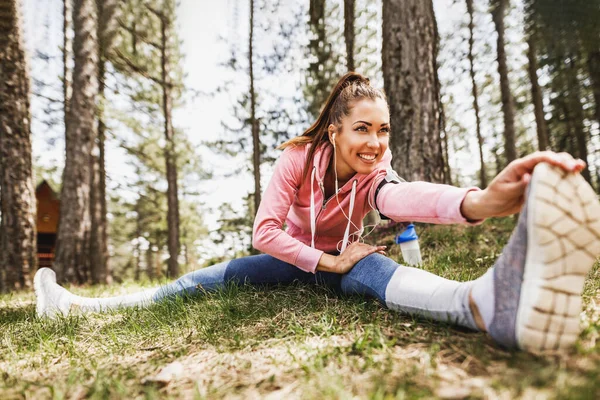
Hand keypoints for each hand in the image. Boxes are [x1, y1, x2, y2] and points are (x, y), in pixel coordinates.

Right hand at [333, 242, 386, 273]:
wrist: (336, 264)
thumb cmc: (343, 260)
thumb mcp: (350, 252)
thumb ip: (356, 250)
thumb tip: (361, 250)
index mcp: (355, 244)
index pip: (366, 245)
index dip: (373, 247)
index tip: (379, 249)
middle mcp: (356, 246)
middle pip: (369, 246)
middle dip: (377, 249)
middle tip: (384, 251)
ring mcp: (356, 251)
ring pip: (369, 249)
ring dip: (377, 250)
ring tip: (383, 252)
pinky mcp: (356, 256)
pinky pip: (365, 252)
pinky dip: (372, 251)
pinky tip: (376, 250)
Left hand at [461, 151, 585, 218]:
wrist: (491, 205)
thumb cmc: (495, 197)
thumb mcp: (504, 191)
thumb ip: (518, 185)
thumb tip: (528, 177)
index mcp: (518, 166)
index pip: (537, 158)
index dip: (551, 159)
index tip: (562, 164)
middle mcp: (528, 169)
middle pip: (548, 159)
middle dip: (563, 161)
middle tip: (575, 168)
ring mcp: (534, 176)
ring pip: (553, 167)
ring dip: (566, 166)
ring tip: (580, 167)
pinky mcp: (537, 185)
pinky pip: (552, 179)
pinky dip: (563, 177)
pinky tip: (575, 178)